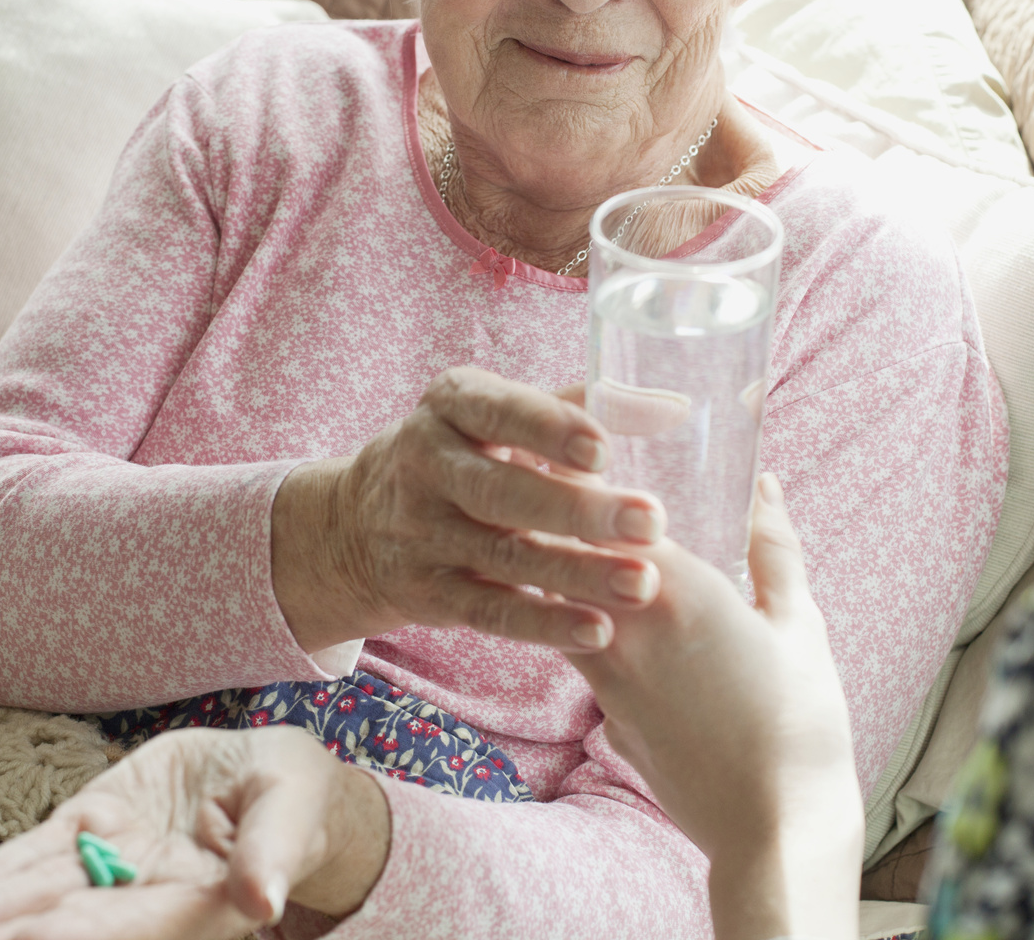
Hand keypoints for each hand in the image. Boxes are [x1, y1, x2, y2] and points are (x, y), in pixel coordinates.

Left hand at [0, 727, 389, 939]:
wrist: (269, 773)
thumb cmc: (292, 796)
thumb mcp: (292, 807)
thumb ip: (273, 849)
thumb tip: (262, 901)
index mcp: (203, 905)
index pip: (137, 927)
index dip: (82, 934)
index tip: (38, 938)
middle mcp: (150, 898)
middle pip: (79, 923)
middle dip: (22, 934)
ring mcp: (117, 865)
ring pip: (49, 894)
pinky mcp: (97, 827)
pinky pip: (44, 854)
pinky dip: (3, 874)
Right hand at [271, 367, 668, 654]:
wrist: (359, 522)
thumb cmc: (467, 453)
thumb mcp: (503, 415)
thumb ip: (585, 406)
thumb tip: (674, 408)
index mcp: (451, 403)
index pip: (497, 411)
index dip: (548, 429)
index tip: (604, 450)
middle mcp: (426, 463)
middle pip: (504, 490)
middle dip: (580, 509)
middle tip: (652, 521)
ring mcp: (422, 533)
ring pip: (504, 556)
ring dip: (578, 573)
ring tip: (642, 584)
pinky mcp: (427, 592)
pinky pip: (491, 610)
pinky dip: (544, 622)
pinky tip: (597, 629)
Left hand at [568, 476, 860, 939]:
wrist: (775, 829)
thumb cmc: (801, 723)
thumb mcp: (799, 623)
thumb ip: (774, 549)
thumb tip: (763, 486)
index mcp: (679, 591)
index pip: (607, 510)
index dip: (586, 471)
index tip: (574, 440)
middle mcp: (627, 627)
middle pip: (561, 548)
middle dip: (549, 507)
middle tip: (538, 467)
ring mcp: (607, 674)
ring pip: (551, 598)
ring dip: (549, 561)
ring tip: (550, 525)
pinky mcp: (605, 713)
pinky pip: (571, 644)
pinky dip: (564, 613)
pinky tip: (579, 599)